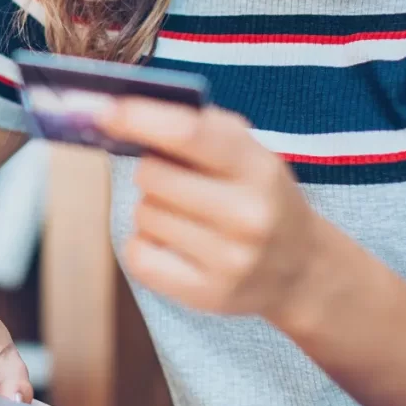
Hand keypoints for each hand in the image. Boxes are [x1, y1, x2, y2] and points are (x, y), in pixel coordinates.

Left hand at [95, 97, 330, 327]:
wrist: (302, 269)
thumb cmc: (257, 195)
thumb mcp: (248, 153)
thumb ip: (197, 128)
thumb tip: (122, 112)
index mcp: (258, 167)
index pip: (188, 134)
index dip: (139, 119)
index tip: (103, 111)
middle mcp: (248, 214)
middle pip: (151, 175)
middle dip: (150, 170)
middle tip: (173, 178)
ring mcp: (230, 260)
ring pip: (143, 214)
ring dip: (151, 209)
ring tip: (186, 216)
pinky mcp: (207, 294)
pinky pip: (139, 255)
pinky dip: (144, 245)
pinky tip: (173, 244)